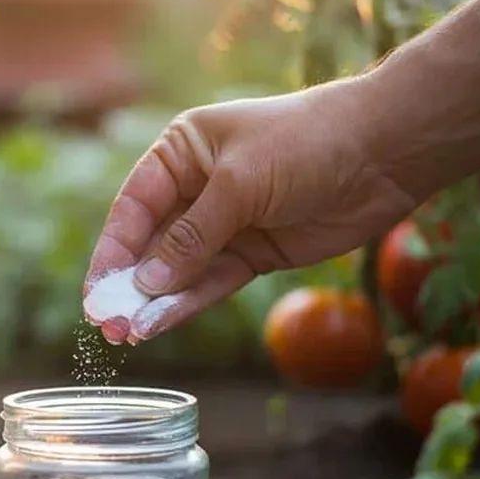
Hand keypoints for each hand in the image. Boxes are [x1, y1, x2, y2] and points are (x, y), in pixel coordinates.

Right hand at [84, 80, 418, 344]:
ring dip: (154, 302)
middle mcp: (197, 188)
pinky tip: (161, 323)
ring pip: (178, 270)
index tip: (94, 291)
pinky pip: (211, 283)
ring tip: (128, 335)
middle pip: (151, 244)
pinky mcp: (254, 254)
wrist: (385, 152)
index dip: (112, 250)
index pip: (134, 206)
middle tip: (107, 324)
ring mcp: (226, 224)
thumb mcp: (239, 184)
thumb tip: (146, 285)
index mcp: (182, 152)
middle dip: (128, 284)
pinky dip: (186, 305)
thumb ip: (192, 237)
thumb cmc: (305, 143)